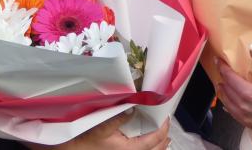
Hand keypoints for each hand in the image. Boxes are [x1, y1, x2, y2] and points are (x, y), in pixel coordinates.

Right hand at [24, 111, 169, 149]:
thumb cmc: (85, 140)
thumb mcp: (101, 126)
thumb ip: (119, 116)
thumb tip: (134, 106)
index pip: (154, 141)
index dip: (163, 129)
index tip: (166, 116)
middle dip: (164, 138)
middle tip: (166, 123)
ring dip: (158, 145)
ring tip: (162, 134)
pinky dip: (148, 148)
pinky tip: (146, 142)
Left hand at [217, 44, 251, 135]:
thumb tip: (251, 46)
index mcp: (248, 93)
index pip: (229, 77)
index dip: (222, 67)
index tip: (218, 59)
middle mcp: (244, 106)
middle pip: (226, 89)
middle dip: (222, 78)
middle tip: (220, 68)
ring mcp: (247, 118)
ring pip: (227, 104)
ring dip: (223, 92)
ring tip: (222, 83)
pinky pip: (234, 115)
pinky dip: (228, 106)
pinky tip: (228, 103)